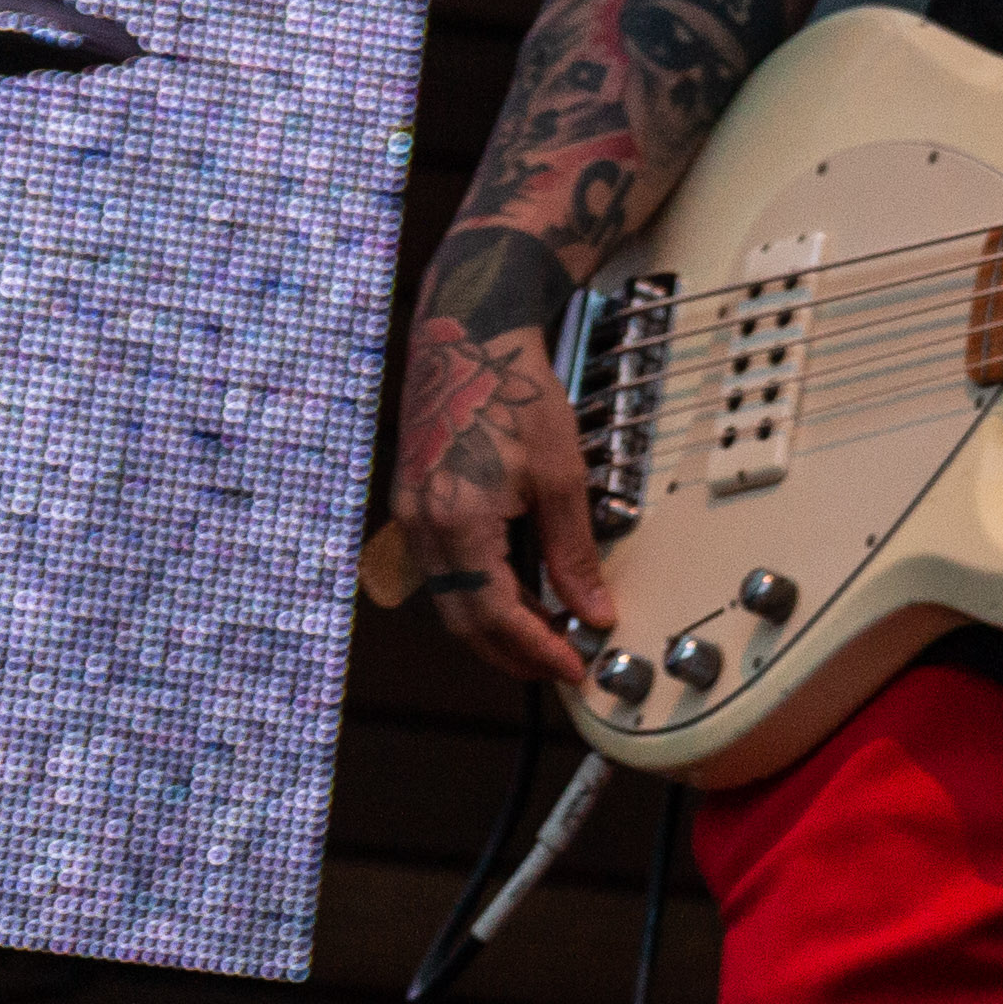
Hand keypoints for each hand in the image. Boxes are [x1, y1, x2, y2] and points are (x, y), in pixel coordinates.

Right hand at [389, 300, 611, 685]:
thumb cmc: (511, 392)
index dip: (534, 650)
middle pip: (463, 620)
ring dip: (495, 625)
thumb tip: (592, 610)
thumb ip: (573, 553)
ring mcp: (411, 515)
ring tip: (546, 630)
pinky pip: (442, 570)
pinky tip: (515, 591)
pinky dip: (478, 591)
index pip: (494, 616)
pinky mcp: (412, 504)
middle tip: (560, 661)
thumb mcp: (559, 476)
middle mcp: (422, 525)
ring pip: (450, 599)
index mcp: (457, 521)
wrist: (468, 338)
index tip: (571, 664)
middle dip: (512, 651)